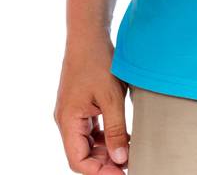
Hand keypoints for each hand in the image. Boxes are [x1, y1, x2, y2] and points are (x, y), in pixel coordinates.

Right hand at [54, 33, 129, 172]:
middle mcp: (66, 120)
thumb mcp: (112, 98)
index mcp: (68, 120)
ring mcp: (72, 114)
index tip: (121, 173)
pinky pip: (90, 132)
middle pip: (82, 155)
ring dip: (107, 152)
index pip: (78, 161)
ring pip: (87, 145)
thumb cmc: (97, 61)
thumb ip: (116, 130)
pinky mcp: (80, 108)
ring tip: (130, 152)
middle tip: (130, 164)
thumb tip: (120, 159)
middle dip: (105, 164)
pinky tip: (123, 137)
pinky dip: (106, 138)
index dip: (99, 172)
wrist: (88, 35)